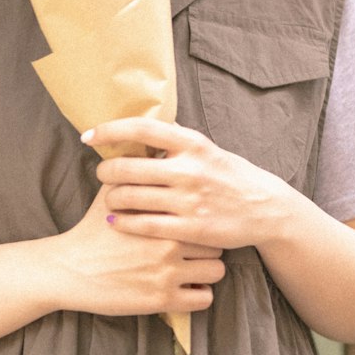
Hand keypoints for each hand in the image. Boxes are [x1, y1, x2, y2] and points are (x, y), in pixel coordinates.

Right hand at [53, 185, 224, 318]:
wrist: (69, 269)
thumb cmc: (92, 230)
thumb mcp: (111, 193)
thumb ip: (134, 170)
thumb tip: (150, 144)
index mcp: (160, 215)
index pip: (203, 213)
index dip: (200, 219)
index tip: (194, 223)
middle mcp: (168, 243)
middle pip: (215, 243)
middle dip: (206, 246)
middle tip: (195, 249)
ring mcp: (167, 273)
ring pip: (216, 271)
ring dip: (205, 271)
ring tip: (192, 269)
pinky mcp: (163, 300)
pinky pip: (204, 299)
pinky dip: (198, 294)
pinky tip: (186, 287)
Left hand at [85, 118, 295, 252]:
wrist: (265, 208)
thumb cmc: (230, 175)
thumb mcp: (207, 149)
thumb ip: (176, 140)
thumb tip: (142, 126)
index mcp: (192, 144)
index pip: (142, 129)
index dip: (110, 130)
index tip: (89, 135)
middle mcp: (189, 169)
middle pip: (129, 167)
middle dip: (106, 171)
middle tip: (101, 174)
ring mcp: (190, 200)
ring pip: (132, 197)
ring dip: (112, 197)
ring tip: (109, 198)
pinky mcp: (190, 228)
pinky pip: (145, 225)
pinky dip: (124, 222)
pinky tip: (115, 220)